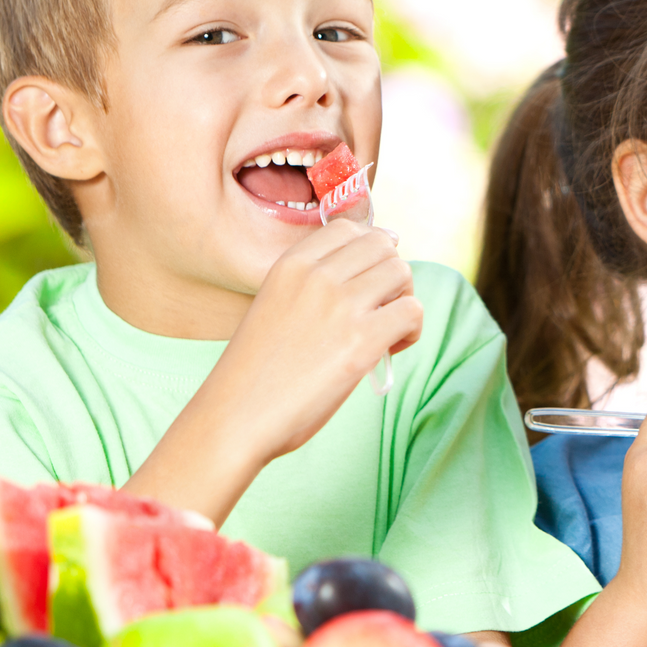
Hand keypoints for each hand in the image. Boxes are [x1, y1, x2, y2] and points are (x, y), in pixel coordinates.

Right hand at [204, 219, 421, 462]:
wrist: (235, 419)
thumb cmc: (256, 372)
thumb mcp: (275, 305)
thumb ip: (314, 285)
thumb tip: (375, 267)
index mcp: (289, 265)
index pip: (350, 228)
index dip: (369, 252)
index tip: (367, 281)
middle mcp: (315, 276)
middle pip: (383, 246)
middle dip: (391, 276)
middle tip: (379, 310)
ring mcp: (339, 305)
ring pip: (402, 273)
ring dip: (403, 301)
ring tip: (385, 331)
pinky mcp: (361, 340)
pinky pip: (412, 311)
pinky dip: (412, 330)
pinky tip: (389, 350)